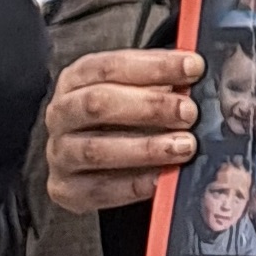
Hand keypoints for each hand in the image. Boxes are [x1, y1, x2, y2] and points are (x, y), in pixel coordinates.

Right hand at [46, 45, 200, 214]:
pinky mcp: (66, 189)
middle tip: (188, 112)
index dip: (155, 65)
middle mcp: (62, 113)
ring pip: (97, 150)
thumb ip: (158, 80)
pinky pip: (99, 190)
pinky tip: (161, 178)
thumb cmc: (113, 113)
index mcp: (76, 77)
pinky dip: (133, 185)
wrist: (79, 155)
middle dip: (149, 107)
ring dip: (145, 148)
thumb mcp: (130, 87)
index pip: (112, 65)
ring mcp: (60, 153)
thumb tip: (195, 73)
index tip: (192, 68)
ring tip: (182, 146)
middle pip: (99, 104)